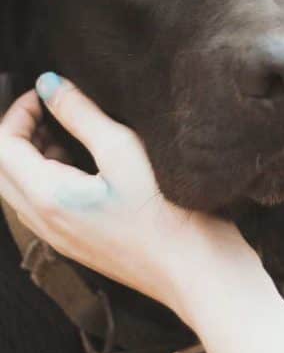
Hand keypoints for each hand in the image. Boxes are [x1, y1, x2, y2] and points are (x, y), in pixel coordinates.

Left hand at [0, 76, 258, 321]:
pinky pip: (41, 205)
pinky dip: (47, 176)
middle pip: (2, 169)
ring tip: (69, 132)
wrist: (195, 268)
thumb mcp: (124, 150)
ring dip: (32, 154)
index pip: (3, 147)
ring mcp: (59, 237)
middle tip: (53, 108)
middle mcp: (43, 222)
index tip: (48, 92)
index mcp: (48, 197)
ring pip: (19, 189)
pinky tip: (85, 165)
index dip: (19, 112)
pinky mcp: (78, 243)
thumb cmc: (167, 211)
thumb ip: (81, 114)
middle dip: (19, 132)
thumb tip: (49, 84)